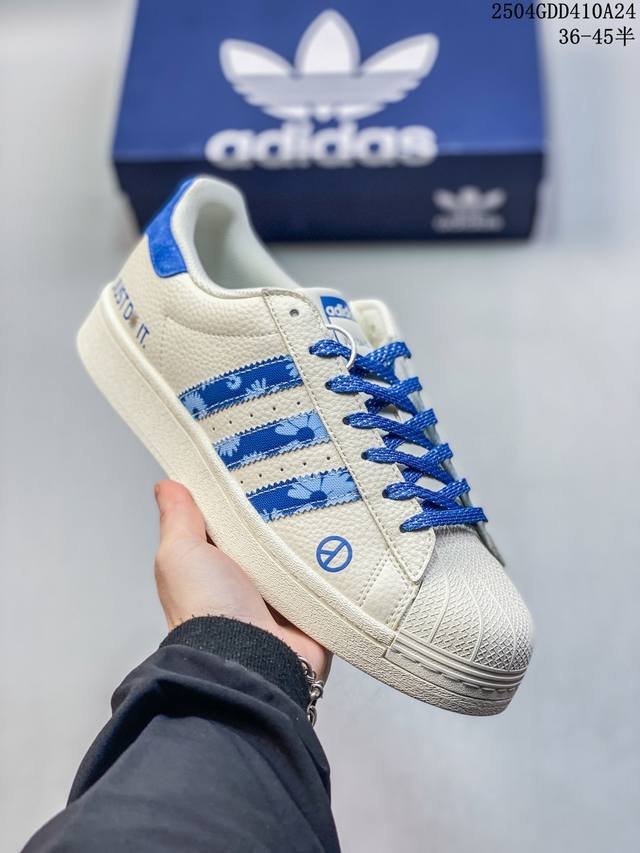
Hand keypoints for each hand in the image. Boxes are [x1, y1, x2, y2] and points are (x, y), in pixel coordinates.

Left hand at [153, 480, 329, 678]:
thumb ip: (178, 519)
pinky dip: (341, 558)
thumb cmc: (207, 606)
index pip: (233, 519)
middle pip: (273, 532)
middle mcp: (251, 579)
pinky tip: (351, 531)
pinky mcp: (316, 607)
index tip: (259, 461)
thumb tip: (166, 485)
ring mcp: (285, 595)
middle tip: (305, 474)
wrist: (250, 660)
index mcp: (217, 564)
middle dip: (287, 508)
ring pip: (306, 550)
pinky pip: (334, 574)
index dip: (242, 492)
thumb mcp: (181, 553)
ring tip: (334, 495)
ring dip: (316, 533)